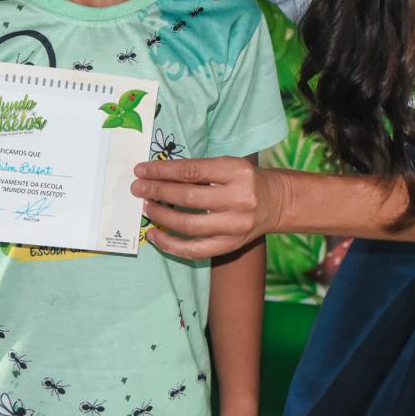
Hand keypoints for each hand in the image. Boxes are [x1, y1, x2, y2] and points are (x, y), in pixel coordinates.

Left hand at [130, 156, 285, 259]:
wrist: (277, 202)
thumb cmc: (245, 180)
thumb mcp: (228, 165)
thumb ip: (199, 170)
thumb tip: (157, 175)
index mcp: (236, 172)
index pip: (191, 171)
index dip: (162, 171)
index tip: (141, 170)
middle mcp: (238, 199)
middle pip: (188, 196)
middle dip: (157, 192)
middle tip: (137, 189)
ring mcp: (236, 225)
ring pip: (189, 224)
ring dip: (161, 216)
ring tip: (147, 208)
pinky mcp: (232, 245)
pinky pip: (195, 250)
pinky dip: (171, 245)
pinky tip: (155, 236)